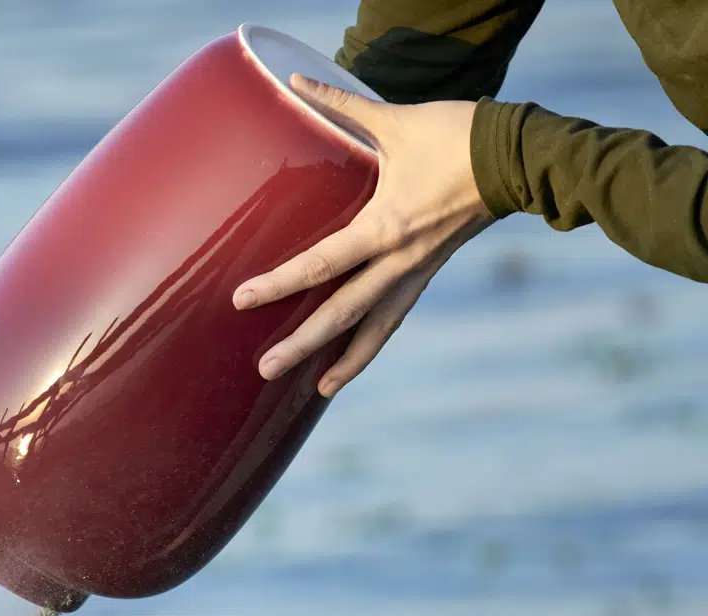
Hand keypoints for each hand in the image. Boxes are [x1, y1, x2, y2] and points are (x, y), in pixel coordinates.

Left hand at [233, 74, 494, 397]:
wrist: (519, 154)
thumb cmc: (456, 135)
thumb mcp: (395, 121)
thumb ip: (339, 105)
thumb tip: (294, 80)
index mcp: (385, 228)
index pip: (318, 263)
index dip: (277, 283)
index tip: (241, 299)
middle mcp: (399, 261)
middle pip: (342, 313)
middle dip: (303, 344)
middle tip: (265, 369)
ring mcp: (415, 273)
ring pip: (374, 328)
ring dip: (344, 361)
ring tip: (315, 390)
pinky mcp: (426, 274)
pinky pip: (394, 318)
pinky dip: (371, 345)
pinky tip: (350, 364)